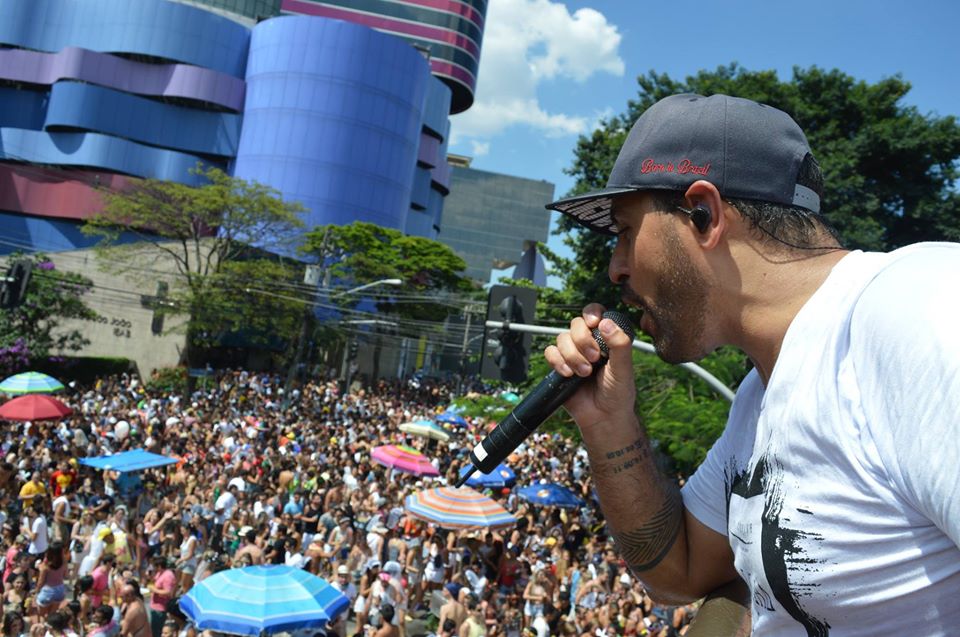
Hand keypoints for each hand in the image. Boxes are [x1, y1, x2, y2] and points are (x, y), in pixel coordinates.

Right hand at [544, 304, 636, 427]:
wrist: (603, 417)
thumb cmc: (618, 392)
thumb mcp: (624, 368)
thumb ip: (620, 345)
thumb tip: (606, 322)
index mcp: (606, 337)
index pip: (595, 313)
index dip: (591, 313)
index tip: (594, 324)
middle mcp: (588, 342)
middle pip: (575, 324)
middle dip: (583, 340)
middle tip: (594, 359)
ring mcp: (573, 353)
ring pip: (561, 338)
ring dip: (572, 355)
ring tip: (584, 373)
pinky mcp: (559, 366)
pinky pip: (550, 352)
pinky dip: (558, 362)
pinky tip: (568, 375)